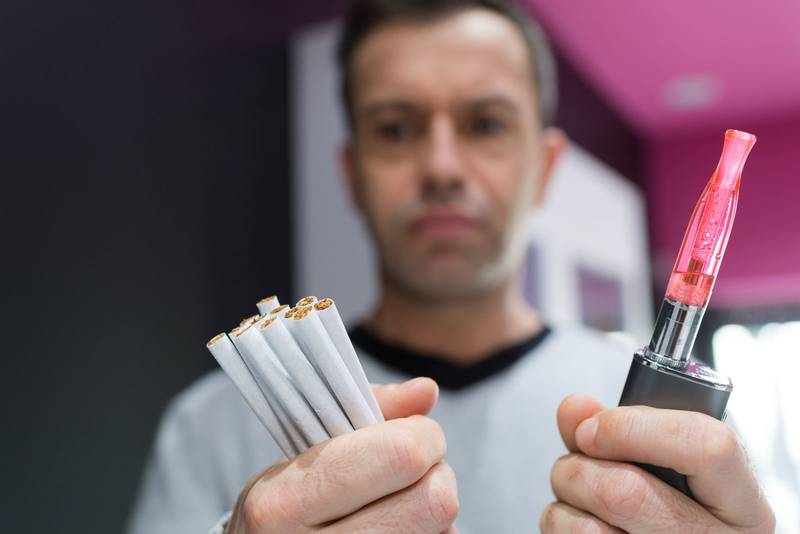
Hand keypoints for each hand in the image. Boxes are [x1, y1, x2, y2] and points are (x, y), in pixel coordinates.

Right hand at [226, 377, 458, 533]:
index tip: (415, 431)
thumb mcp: (303, 452)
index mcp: (286, 500)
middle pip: (435, 500)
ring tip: (399, 503)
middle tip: (414, 468)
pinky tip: (402, 529)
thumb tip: (426, 390)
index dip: (423, 434)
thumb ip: (368, 410)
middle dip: (437, 473)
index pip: (398, 456)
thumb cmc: (287, 502)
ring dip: (435, 511)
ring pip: (444, 533)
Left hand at [541, 394, 775, 532]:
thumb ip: (622, 429)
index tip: (593, 428)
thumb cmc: (673, 506)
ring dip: (566, 498)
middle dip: (579, 465)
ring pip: (586, 528)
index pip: (707, 447)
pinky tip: (584, 521)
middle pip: (624, 492)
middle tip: (578, 460)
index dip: (632, 428)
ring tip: (580, 494)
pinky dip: (561, 523)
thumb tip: (576, 408)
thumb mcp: (669, 462)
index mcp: (742, 504)